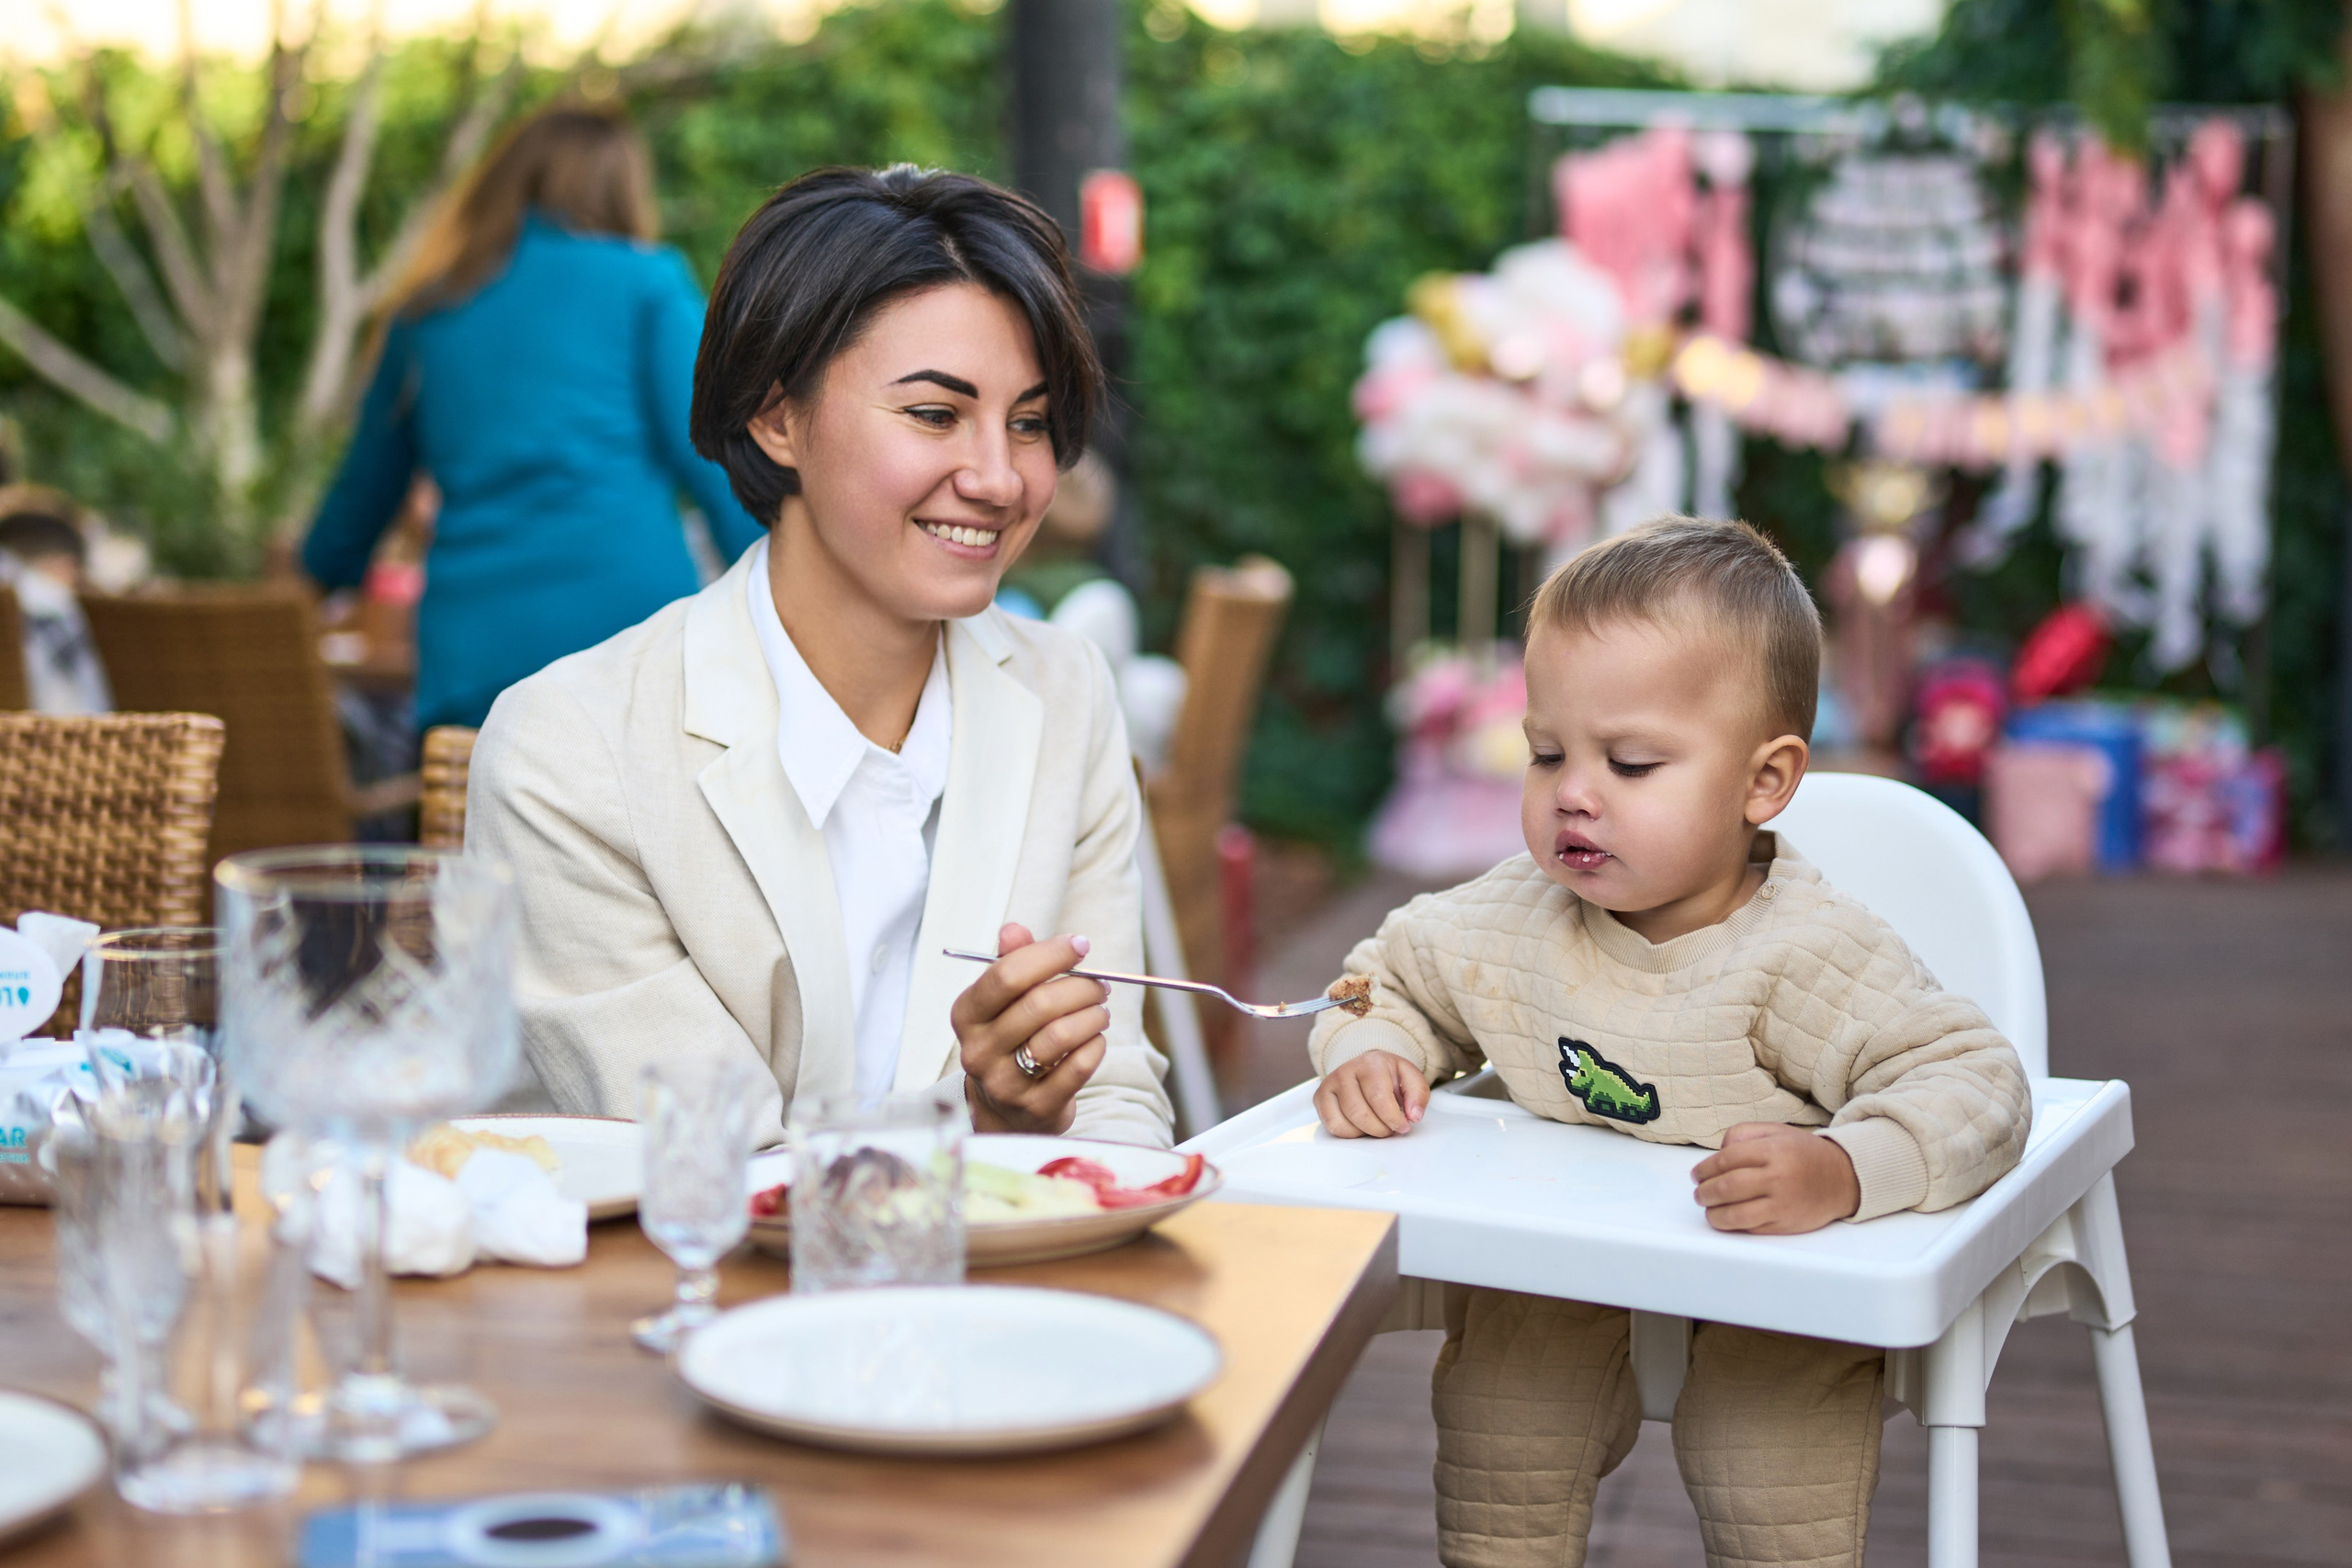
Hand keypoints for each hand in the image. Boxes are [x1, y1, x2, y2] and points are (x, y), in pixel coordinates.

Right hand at [952, 923, 1109, 1134]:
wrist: (1005, 1110)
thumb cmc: (1010, 1041)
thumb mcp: (1003, 1002)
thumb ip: (1010, 962)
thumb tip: (1014, 929)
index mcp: (967, 1015)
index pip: (1006, 975)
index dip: (1049, 954)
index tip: (1080, 945)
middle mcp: (978, 1050)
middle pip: (1038, 1004)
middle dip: (1081, 987)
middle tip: (1100, 985)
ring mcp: (1005, 1083)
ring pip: (1059, 1036)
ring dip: (1092, 1016)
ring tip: (1100, 1012)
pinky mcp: (1036, 1107)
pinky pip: (1077, 1067)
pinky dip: (1095, 1046)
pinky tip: (1096, 1039)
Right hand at [1313, 1050, 1428, 1138]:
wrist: (1366, 1067)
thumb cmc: (1388, 1075)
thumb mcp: (1410, 1078)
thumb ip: (1418, 1095)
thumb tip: (1413, 1115)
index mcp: (1370, 1063)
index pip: (1379, 1098)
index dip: (1392, 1118)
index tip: (1403, 1126)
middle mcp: (1345, 1071)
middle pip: (1360, 1114)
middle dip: (1380, 1129)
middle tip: (1390, 1129)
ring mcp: (1329, 1084)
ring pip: (1343, 1123)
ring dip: (1364, 1133)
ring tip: (1376, 1126)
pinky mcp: (1319, 1098)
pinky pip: (1332, 1127)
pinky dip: (1349, 1134)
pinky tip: (1360, 1126)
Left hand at [1690, 1122, 1859, 1234]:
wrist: (1842, 1178)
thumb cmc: (1803, 1154)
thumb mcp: (1774, 1131)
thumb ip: (1742, 1134)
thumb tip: (1716, 1155)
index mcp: (1773, 1150)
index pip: (1725, 1160)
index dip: (1704, 1169)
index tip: (1696, 1174)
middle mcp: (1777, 1177)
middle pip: (1726, 1188)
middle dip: (1704, 1192)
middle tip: (1698, 1193)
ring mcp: (1782, 1204)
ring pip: (1734, 1214)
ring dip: (1713, 1213)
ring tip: (1708, 1208)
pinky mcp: (1785, 1224)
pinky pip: (1750, 1228)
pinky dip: (1733, 1224)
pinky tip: (1727, 1218)